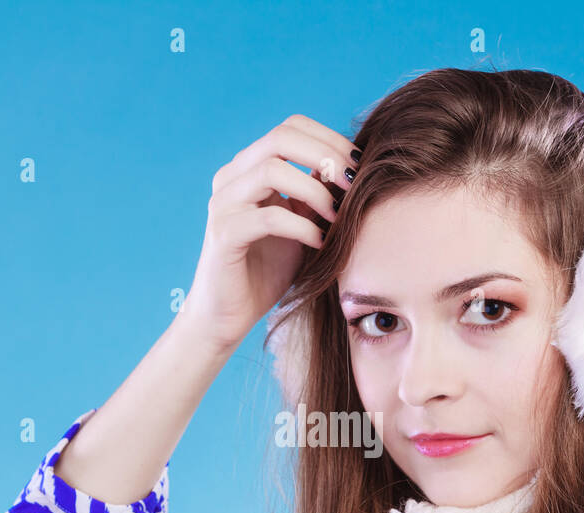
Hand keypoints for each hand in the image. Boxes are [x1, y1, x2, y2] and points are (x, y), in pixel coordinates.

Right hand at [177, 114, 358, 349]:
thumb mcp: (301, 223)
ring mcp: (223, 204)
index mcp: (248, 168)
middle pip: (279, 138)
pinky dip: (302, 226)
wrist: (229, 314)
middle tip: (354, 183)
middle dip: (325, 156)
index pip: (290, 127)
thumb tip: (353, 169)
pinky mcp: (223, 235)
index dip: (329, 138)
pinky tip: (319, 242)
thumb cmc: (267, 270)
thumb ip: (317, 194)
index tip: (359, 165)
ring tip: (338, 216)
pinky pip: (268, 217)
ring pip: (271, 171)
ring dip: (315, 190)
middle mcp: (231, 178)